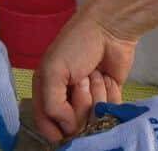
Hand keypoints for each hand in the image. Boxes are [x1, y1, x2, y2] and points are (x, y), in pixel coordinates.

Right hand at [35, 7, 137, 139]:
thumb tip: (69, 129)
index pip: (46, 124)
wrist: (109, 29)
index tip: (67, 124)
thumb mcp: (53, 71)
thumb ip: (52, 106)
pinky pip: (111, 111)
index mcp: (46, 91)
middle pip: (73, 124)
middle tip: (82, 79)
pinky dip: (110, 94)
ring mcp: (89, 98)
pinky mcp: (109, 96)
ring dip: (95, 94)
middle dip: (79, 103)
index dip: (55, 128)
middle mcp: (66, 99)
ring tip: (95, 73)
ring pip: (93, 118)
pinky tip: (108, 77)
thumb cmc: (76, 45)